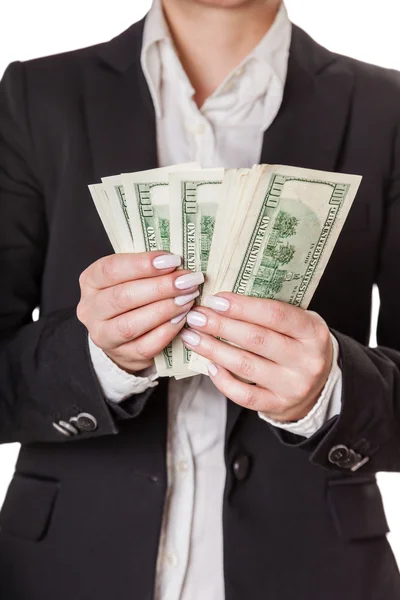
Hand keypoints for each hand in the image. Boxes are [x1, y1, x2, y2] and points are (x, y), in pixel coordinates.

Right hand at [77, 252, 203, 372]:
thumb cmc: (133, 296)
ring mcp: (103, 335)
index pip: (111, 269)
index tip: (173, 260)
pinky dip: (167, 331)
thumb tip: (178, 262)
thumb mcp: (131, 277)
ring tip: (188, 298)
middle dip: (160, 287)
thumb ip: (148, 269)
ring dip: (165, 309)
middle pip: (122, 297)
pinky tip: (183, 318)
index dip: (142, 264)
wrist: (125, 336)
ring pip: (131, 324)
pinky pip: (146, 346)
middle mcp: (91, 309)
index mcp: (91, 281)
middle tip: (188, 281)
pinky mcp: (122, 356)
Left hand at [181, 293, 332, 421]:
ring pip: (246, 366)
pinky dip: (223, 380)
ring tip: (193, 337)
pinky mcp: (278, 405)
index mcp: (313, 331)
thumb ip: (270, 312)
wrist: (319, 386)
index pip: (275, 314)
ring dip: (213, 350)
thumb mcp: (299, 323)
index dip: (242, 307)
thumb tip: (223, 300)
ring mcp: (293, 386)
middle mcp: (306, 360)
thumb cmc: (300, 345)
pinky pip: (244, 395)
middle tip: (196, 317)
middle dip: (220, 326)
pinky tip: (209, 365)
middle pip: (256, 339)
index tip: (215, 300)